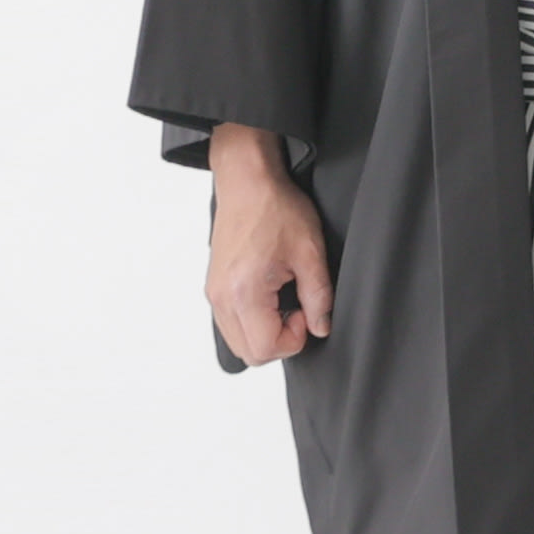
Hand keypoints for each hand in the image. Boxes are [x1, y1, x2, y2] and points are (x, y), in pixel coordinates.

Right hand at [205, 126, 330, 367]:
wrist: (247, 181)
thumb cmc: (275, 207)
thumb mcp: (310, 251)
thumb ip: (319, 296)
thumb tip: (321, 326)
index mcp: (243, 292)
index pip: (264, 349)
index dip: (293, 338)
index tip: (306, 310)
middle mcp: (220, 298)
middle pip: (248, 353)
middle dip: (279, 341)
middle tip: (297, 308)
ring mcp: (213, 293)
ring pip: (237, 342)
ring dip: (264, 332)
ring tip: (284, 299)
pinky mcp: (213, 286)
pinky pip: (230, 323)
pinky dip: (251, 321)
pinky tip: (269, 295)